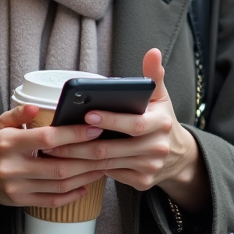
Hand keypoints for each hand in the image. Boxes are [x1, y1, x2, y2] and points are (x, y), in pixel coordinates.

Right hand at [0, 103, 105, 209]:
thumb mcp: (0, 124)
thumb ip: (18, 113)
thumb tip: (36, 107)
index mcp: (9, 143)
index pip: (47, 139)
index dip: (73, 134)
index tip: (94, 129)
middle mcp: (13, 167)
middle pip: (58, 166)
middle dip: (87, 158)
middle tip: (106, 149)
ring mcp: (18, 187)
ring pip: (59, 185)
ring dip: (84, 176)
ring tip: (101, 166)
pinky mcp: (22, 201)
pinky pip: (52, 201)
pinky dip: (71, 195)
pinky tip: (85, 186)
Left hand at [44, 49, 209, 211]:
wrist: (177, 156)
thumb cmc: (160, 120)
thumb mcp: (160, 97)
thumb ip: (154, 75)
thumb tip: (152, 51)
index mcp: (162, 124)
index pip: (135, 124)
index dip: (111, 120)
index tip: (87, 114)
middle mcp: (158, 148)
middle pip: (113, 148)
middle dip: (81, 143)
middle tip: (56, 137)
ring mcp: (149, 168)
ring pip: (107, 163)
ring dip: (79, 158)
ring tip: (55, 150)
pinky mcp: (142, 182)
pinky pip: (110, 174)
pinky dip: (90, 169)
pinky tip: (71, 162)